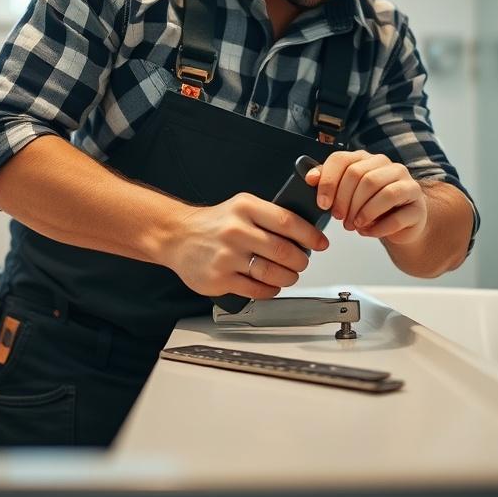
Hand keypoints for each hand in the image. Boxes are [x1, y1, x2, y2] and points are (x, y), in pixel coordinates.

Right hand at [164, 193, 329, 298]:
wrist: (177, 236)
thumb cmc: (214, 223)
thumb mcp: (241, 206)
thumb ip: (269, 216)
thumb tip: (305, 233)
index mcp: (245, 207)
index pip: (288, 222)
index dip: (310, 235)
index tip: (320, 243)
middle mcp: (236, 230)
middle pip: (284, 251)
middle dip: (301, 261)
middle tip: (302, 262)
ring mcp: (226, 256)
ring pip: (272, 273)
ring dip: (288, 278)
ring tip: (289, 275)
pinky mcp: (219, 279)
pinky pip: (257, 290)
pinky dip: (270, 290)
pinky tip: (270, 284)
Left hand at [305, 151, 426, 244]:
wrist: (401, 225)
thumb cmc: (370, 207)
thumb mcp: (347, 193)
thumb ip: (329, 182)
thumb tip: (310, 178)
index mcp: (368, 159)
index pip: (342, 160)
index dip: (329, 182)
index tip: (322, 204)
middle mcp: (389, 167)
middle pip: (361, 176)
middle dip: (345, 201)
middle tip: (340, 219)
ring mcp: (407, 184)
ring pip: (382, 193)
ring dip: (363, 213)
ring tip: (354, 225)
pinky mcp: (418, 207)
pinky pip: (396, 216)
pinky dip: (378, 228)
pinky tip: (368, 232)